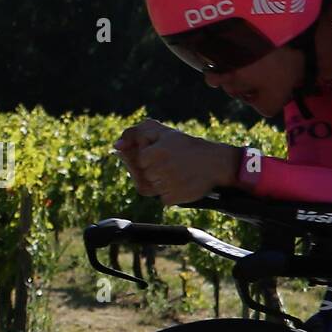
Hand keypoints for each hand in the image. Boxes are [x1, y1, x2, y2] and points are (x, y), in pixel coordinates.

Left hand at [113, 119, 241, 204]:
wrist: (215, 162)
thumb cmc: (185, 145)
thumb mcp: (160, 132)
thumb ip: (135, 133)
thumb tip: (116, 147)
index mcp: (156, 152)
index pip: (140, 161)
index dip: (150, 157)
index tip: (164, 154)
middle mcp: (161, 169)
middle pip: (145, 175)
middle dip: (155, 170)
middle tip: (171, 164)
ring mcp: (168, 185)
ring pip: (152, 188)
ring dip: (162, 181)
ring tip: (177, 172)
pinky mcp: (175, 198)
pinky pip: (163, 199)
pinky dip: (170, 192)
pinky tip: (180, 182)